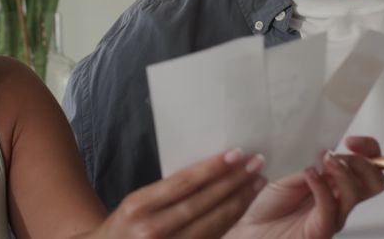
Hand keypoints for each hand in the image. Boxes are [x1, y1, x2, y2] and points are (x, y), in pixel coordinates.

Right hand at [87, 149, 265, 238]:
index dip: (212, 168)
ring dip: (238, 201)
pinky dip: (230, 220)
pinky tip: (242, 205)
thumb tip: (210, 168)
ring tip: (256, 182)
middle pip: (201, 203)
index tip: (235, 153)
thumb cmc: (127, 224)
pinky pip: (212, 238)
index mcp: (138, 206)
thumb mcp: (136, 201)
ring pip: (212, 224)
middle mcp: (152, 230)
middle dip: (232, 182)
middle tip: (256, 163)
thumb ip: (168, 189)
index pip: (183, 184)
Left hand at [226, 136, 383, 238]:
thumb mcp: (290, 171)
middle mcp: (340, 199)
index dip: (369, 150)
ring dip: (342, 171)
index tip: (352, 140)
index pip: (371, 166)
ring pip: (355, 193)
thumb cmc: (269, 203)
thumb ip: (309, 160)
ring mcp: (333, 216)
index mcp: (337, 182)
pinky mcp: (320, 230)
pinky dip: (323, 187)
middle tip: (342, 154)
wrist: (251, 229)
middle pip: (375, 182)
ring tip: (324, 160)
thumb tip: (325, 146)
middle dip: (365, 162)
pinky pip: (330, 208)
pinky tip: (310, 174)